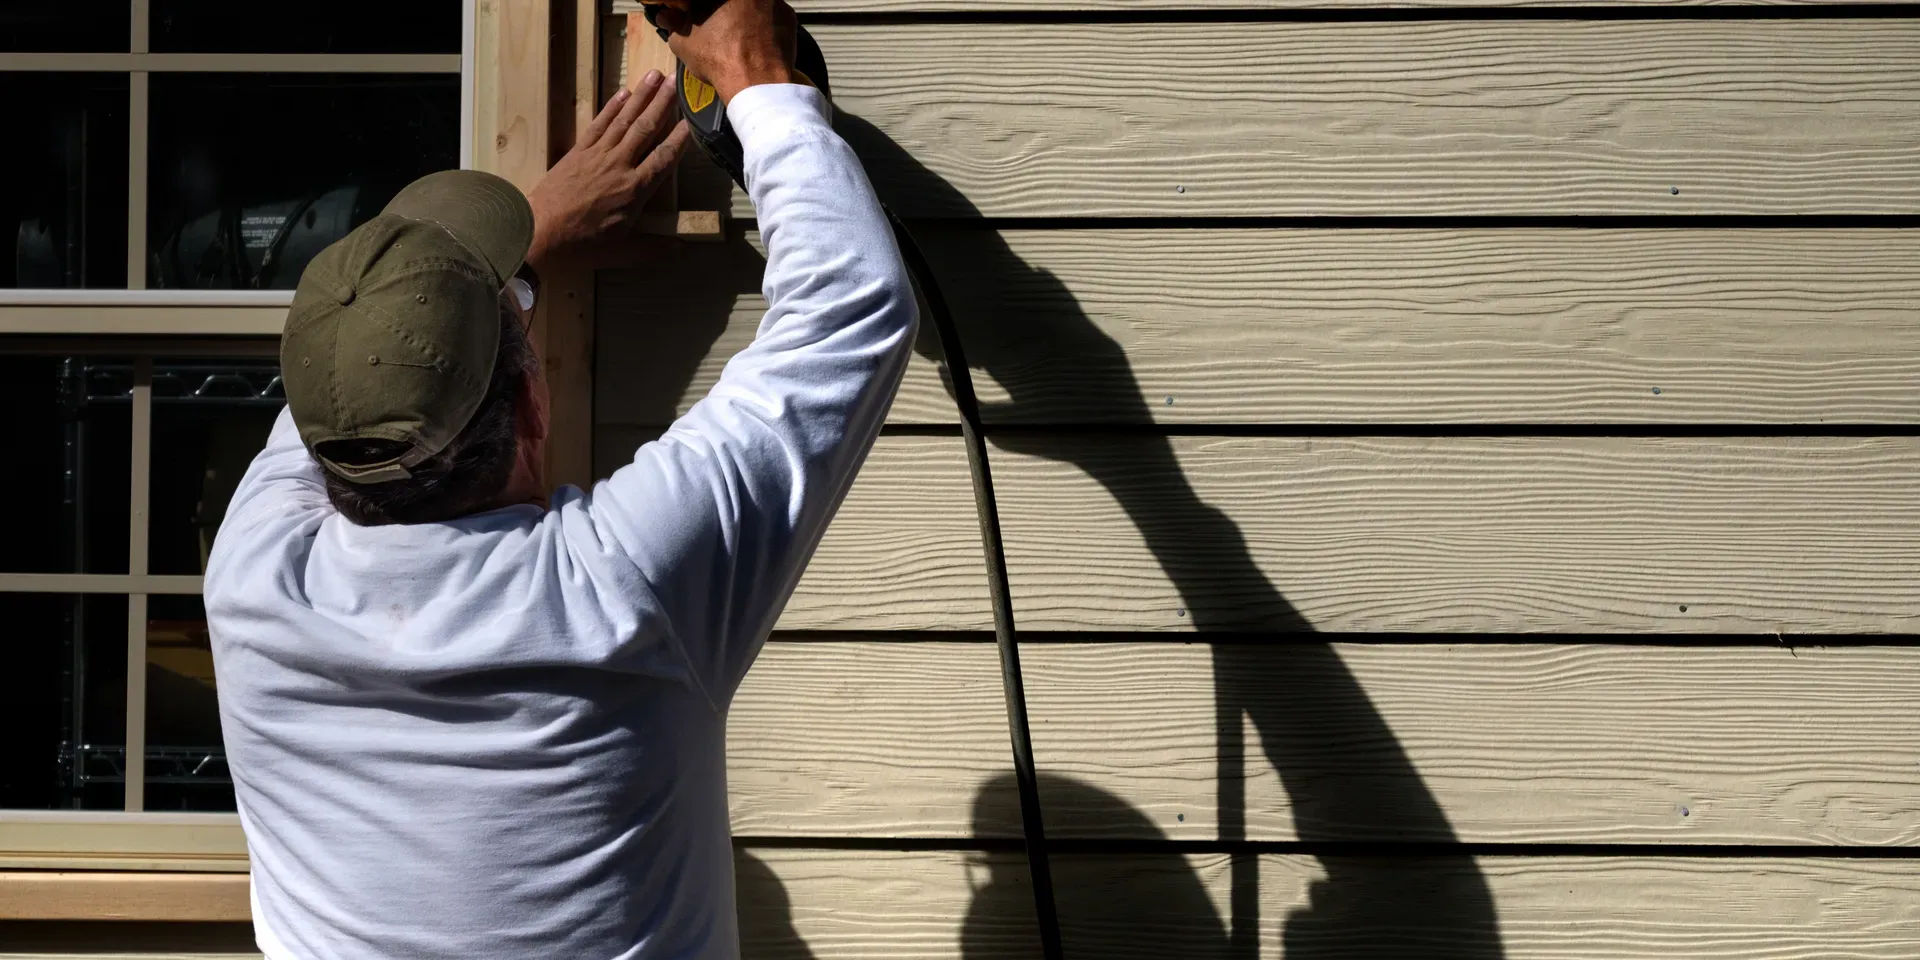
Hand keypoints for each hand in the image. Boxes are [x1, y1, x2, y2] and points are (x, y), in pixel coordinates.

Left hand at [525, 72, 691, 269]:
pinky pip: (599, 124)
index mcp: (634, 191)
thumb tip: (682, 249)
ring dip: (641, 96)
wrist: (537, 233)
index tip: (693, 120)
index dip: (680, 139)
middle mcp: (619, 166)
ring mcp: (597, 155)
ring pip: (624, 120)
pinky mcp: (578, 152)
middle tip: (677, 79)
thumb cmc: (582, 247)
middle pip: (645, 129)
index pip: (663, 159)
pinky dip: (612, 107)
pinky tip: (624, 93)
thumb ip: (653, 248)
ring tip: (655, 75)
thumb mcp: (621, 254)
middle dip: (663, 103)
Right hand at [652, 0, 797, 103]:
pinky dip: (762, 23)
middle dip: (721, 9)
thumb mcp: (683, 42)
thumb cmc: (718, 58)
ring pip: (754, 4)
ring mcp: (775, 0)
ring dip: (743, 13)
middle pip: (731, 2)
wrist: (757, 83)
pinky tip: (754, 40)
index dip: (698, 9)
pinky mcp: (789, 16)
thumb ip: (674, 24)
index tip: (694, 16)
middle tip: (715, 23)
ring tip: (735, 33)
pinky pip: (771, 14)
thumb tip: (667, 17)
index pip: (706, 2)